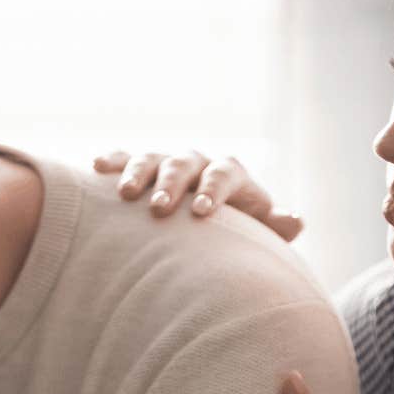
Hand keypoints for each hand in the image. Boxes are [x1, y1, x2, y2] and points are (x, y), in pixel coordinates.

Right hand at [93, 150, 304, 241]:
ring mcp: (167, 164)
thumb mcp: (256, 232)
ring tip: (126, 195)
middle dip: (172, 183)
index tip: (200, 212)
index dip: (213, 190)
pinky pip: (125, 158)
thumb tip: (296, 220)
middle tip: (159, 207)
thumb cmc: (234, 234)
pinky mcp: (141, 169)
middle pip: (185, 164)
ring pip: (153, 158)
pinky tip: (97, 166)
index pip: (225, 174)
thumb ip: (273, 227)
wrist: (207, 225)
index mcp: (229, 174)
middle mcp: (198, 164)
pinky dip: (113, 160)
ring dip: (139, 172)